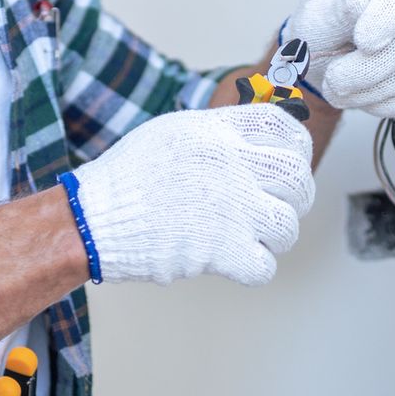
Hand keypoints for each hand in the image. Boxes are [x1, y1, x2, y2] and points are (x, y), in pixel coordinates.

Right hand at [71, 105, 314, 285]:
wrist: (96, 218)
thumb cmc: (130, 175)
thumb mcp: (174, 131)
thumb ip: (218, 131)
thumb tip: (255, 141)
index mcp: (218, 132)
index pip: (285, 128)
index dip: (297, 146)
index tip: (293, 159)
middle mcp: (231, 165)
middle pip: (298, 178)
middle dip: (297, 196)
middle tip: (280, 205)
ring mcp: (231, 209)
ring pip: (288, 225)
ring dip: (276, 235)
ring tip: (254, 235)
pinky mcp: (222, 251)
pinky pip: (266, 266)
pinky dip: (255, 267)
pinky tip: (237, 259)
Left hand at [286, 0, 394, 117]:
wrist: (323, 58)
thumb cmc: (321, 26)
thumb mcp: (317, 10)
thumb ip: (339, 5)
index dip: (384, 17)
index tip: (361, 42)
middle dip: (367, 68)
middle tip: (333, 79)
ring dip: (369, 91)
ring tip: (337, 89)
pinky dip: (383, 104)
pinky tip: (359, 96)